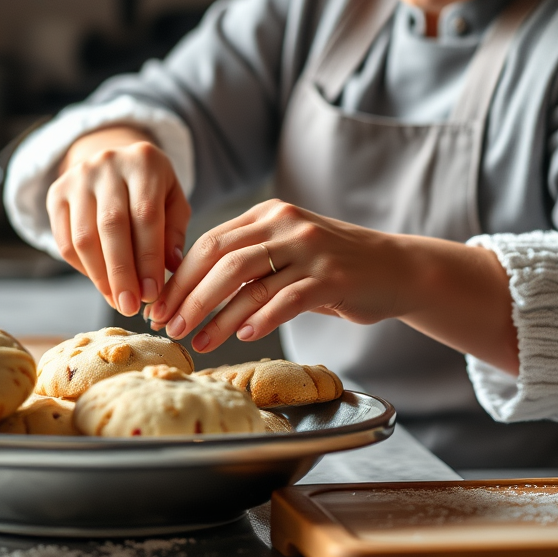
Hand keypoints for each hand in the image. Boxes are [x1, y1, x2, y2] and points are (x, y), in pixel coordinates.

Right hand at [48, 127, 190, 316]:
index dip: (148, 258)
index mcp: (144, 162)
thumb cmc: (151, 189)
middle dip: (121, 273)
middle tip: (130, 306)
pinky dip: (83, 268)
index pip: (145, 215)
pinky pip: (65, 240)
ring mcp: (78, 177)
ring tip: (117, 300)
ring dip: (100, 276)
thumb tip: (171, 269)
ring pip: (83, 236)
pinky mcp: (56, 193)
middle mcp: (107, 163)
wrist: (114, 161)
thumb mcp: (173, 200)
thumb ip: (174, 231)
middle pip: (111, 226)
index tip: (153, 294)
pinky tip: (101, 283)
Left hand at [146, 198, 518, 373]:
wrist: (396, 268)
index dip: (180, 276)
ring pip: (249, 282)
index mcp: (267, 214)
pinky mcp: (333, 278)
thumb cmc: (331, 266)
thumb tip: (188, 291)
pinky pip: (287, 299)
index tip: (161, 306)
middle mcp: (286, 225)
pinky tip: (244, 336)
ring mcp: (310, 250)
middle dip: (190, 297)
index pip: (210, 242)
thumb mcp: (286, 250)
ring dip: (218, 316)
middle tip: (170, 327)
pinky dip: (262, 318)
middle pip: (222, 260)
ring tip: (199, 341)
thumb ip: (246, 261)